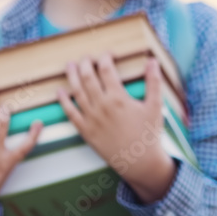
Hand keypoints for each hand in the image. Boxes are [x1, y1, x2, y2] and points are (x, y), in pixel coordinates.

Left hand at [58, 53, 175, 203]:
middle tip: (86, 57)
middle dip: (85, 63)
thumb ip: (153, 82)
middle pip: (88, 77)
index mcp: (118, 98)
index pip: (106, 70)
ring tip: (70, 65)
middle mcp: (102, 106)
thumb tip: (152, 61)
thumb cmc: (149, 133)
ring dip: (71, 76)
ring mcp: (91, 118)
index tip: (108, 54)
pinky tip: (61, 92)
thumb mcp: (155, 106)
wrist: (139, 161)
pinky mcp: (85, 131)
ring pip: (76, 92)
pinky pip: (70, 113)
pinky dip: (63, 101)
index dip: (105, 58)